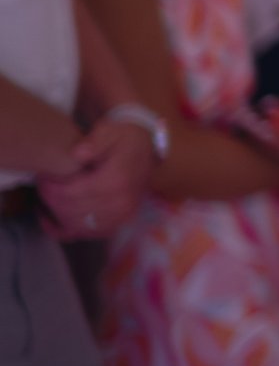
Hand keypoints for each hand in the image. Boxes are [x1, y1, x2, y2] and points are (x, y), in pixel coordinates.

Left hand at [35, 121, 153, 239]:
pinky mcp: (119, 221)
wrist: (148, 148)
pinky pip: (89, 234)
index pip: (72, 193)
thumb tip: (77, 154)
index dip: (50, 188)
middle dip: (51, 200)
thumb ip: (94, 141)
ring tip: (49, 198)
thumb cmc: (125, 138)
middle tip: (42, 186)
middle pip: (72, 212)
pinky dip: (70, 230)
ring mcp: (121, 215)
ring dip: (58, 215)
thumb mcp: (110, 131)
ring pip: (78, 226)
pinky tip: (55, 219)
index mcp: (116, 180)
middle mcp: (120, 202)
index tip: (42, 177)